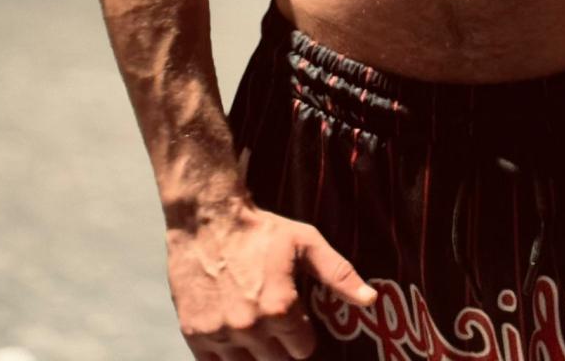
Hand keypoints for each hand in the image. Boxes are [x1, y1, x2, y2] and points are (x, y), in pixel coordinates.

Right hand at [166, 197, 376, 360]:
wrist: (207, 217)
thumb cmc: (260, 229)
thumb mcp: (305, 242)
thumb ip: (338, 274)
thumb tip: (370, 299)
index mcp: (281, 308)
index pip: (303, 350)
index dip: (302, 333)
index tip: (296, 317)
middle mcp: (251, 327)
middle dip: (280, 344)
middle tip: (274, 318)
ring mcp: (220, 333)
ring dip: (253, 351)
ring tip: (253, 323)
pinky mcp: (195, 334)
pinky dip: (224, 354)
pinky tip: (230, 333)